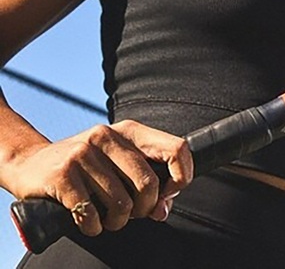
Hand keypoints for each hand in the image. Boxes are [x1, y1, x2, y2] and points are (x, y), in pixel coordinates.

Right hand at [6, 120, 191, 235]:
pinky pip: (91, 213)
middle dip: (145, 209)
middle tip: (132, 214)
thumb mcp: (117, 164)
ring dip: (118, 221)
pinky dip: (94, 226)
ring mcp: (83, 153)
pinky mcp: (62, 174)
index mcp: (130, 131)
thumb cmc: (84, 168)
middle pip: (149, 183)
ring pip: (122, 202)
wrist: (30, 164)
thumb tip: (162, 209)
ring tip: (108, 218)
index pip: (177, 148)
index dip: (182, 177)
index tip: (169, 194)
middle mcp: (107, 136)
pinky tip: (89, 222)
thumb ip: (146, 180)